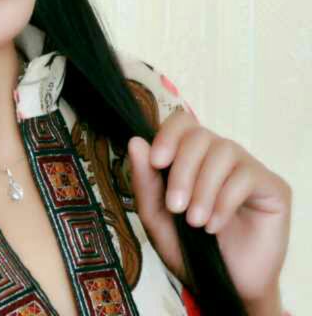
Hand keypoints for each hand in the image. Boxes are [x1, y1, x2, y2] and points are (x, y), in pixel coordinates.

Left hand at [127, 110, 291, 305]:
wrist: (224, 286)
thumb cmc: (189, 247)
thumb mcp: (156, 217)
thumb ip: (145, 181)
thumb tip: (135, 142)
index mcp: (190, 154)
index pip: (182, 122)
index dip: (168, 135)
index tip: (157, 161)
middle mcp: (219, 153)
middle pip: (199, 135)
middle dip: (182, 170)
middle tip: (175, 207)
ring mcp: (247, 167)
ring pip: (223, 151)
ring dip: (203, 188)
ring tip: (195, 222)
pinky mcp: (272, 186)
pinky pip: (246, 176)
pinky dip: (225, 201)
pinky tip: (214, 226)